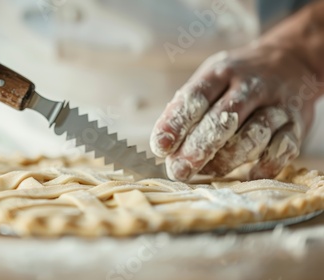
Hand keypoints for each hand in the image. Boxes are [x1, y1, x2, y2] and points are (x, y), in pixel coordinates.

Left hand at [150, 44, 319, 180]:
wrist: (291, 62)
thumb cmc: (235, 81)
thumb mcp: (210, 81)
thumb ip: (188, 110)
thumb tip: (164, 150)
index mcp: (220, 73)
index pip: (195, 98)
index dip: (176, 123)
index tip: (160, 147)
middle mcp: (250, 86)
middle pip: (222, 120)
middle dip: (198, 149)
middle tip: (179, 171)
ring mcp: (276, 104)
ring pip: (252, 136)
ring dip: (227, 159)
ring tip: (209, 170)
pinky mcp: (297, 124)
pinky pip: (282, 150)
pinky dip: (263, 166)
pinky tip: (248, 174)